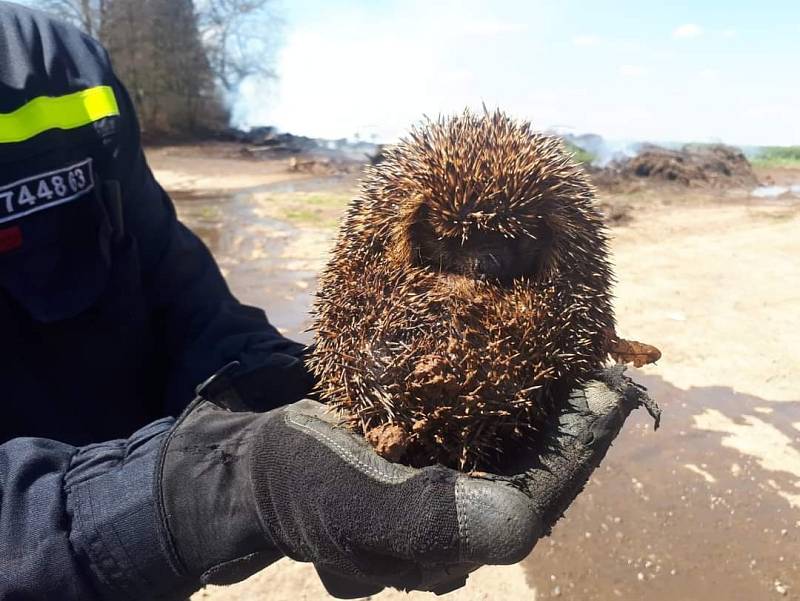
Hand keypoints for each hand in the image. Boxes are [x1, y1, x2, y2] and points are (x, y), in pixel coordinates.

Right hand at [157, 366, 657, 597]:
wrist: (253, 467)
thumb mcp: (346, 502)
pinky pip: (491, 430)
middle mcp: (456, 532)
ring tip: (581, 356)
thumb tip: (521, 528)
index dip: (575, 453)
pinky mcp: (436, 463)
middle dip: (572, 428)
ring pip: (519, 453)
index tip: (608, 389)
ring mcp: (447, 498)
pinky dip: (515, 396)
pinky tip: (531, 357)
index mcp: (444, 548)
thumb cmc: (296, 481)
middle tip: (601, 364)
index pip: (533, 506)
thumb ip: (425, 523)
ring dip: (554, 409)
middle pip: (535, 479)